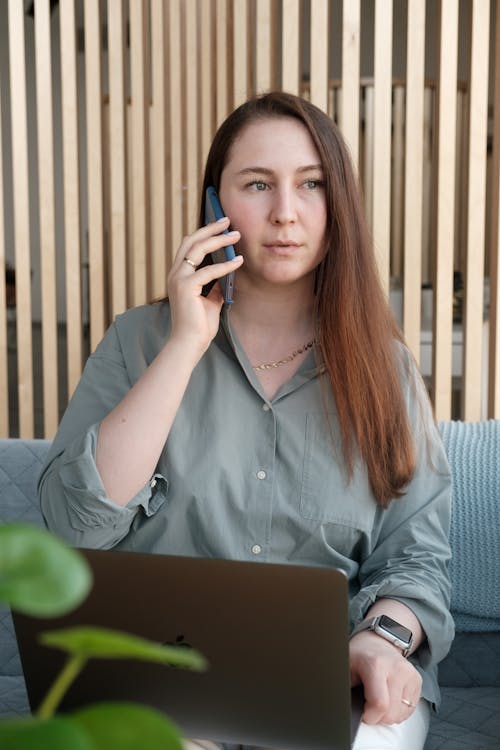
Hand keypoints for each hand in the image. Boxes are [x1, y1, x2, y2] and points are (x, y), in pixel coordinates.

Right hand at [167, 218, 242, 355]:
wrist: (189, 344)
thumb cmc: (198, 326)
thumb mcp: (210, 302)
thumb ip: (215, 288)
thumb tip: (226, 278)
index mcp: (178, 275)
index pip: (189, 246)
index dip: (204, 234)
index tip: (221, 226)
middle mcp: (175, 274)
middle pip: (191, 241)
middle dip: (210, 229)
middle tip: (227, 220)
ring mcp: (178, 279)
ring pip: (198, 250)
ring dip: (218, 240)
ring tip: (236, 235)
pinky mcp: (186, 288)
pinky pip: (208, 271)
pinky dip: (225, 265)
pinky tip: (238, 261)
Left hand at [349, 631, 421, 724]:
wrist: (377, 642)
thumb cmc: (359, 656)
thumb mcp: (346, 670)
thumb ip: (347, 690)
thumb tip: (348, 710)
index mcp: (375, 665)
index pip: (379, 704)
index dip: (370, 716)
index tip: (364, 714)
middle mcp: (396, 668)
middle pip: (392, 713)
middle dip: (378, 717)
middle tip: (369, 706)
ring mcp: (409, 673)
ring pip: (402, 714)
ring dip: (389, 714)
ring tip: (379, 699)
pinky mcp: (417, 679)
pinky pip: (410, 709)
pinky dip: (399, 710)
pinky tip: (390, 698)